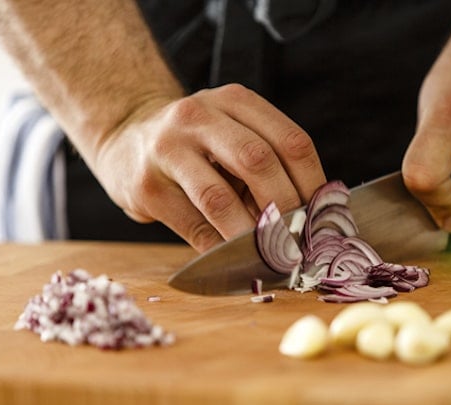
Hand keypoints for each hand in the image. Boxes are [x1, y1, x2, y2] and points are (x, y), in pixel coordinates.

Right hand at [93, 84, 325, 251]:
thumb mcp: (232, 135)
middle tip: (300, 241)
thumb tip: (309, 220)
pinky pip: (192, 225)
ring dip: (251, 234)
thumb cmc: (196, 146)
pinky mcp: (147, 185)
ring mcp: (168, 148)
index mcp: (235, 101)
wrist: (126, 138)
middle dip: (285, 209)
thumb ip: (267, 166)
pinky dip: (219, 248)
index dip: (314, 184)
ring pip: (220, 198)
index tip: (324, 218)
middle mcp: (201, 116)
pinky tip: (235, 258)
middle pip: (258, 162)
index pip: (291, 142)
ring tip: (271, 255)